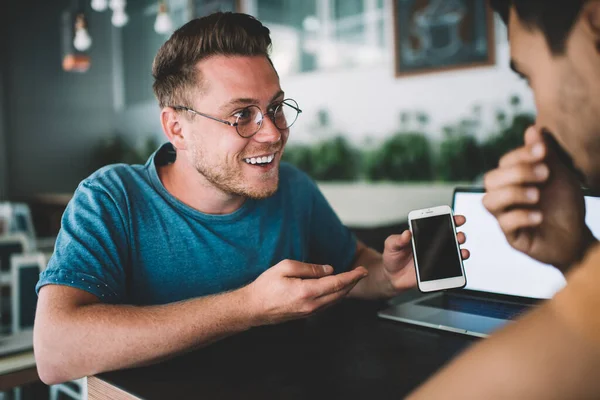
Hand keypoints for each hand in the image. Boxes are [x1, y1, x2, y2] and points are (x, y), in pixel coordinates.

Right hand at [245, 259, 367, 325]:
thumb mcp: (285, 267)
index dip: (352, 276)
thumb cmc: (266, 286)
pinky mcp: (306, 314)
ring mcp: (309, 312)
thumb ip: (309, 268)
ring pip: (335, 301)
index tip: (362, 270)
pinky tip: (336, 289)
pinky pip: (327, 305)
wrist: (253, 308)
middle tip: (361, 273)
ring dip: (345, 290)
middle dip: (353, 283)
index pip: (337, 283)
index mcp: (307, 291)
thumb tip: (328, 269)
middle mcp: (312, 305)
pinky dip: (335, 296)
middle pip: (340, 294)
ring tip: (352, 279)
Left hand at [380, 216, 469, 292]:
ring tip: (460, 252)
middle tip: (458, 236)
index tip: (456, 219)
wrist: (391, 277)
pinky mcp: (437, 271)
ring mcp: (437, 258)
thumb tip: (407, 233)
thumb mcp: (391, 245)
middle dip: (459, 235)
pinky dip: (455, 268)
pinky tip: (455, 267)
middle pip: (452, 238)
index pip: (439, 224)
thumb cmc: (392, 257)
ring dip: (461, 251)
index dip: (450, 220)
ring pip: (455, 253)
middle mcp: (433, 245)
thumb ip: (398, 239)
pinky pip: (450, 270)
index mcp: (423, 234)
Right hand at [483, 126, 592, 271]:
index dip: (521, 155)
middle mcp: (505, 197)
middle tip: (545, 174)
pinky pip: (504, 224)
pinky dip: (521, 216)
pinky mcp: (512, 237)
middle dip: (516, 173)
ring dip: (513, 194)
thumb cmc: (565, 205)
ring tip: (537, 196)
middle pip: (490, 180)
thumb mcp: (560, 175)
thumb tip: (532, 129)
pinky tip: (540, 216)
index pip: (504, 162)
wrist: (577, 236)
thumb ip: (546, 154)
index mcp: (513, 180)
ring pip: (489, 201)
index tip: (543, 151)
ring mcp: (505, 217)